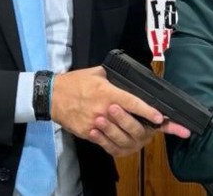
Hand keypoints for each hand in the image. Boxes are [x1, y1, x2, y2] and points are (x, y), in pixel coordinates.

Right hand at [50, 67, 190, 156]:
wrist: (52, 96)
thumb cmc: (75, 82)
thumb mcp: (97, 73)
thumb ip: (115, 77)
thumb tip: (130, 78)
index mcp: (107, 93)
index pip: (133, 103)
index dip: (148, 111)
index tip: (161, 117)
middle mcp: (103, 110)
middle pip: (129, 123)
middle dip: (145, 127)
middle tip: (160, 127)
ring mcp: (95, 123)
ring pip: (119, 134)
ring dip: (133, 135)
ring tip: (144, 135)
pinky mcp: (88, 133)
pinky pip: (106, 140)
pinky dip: (116, 139)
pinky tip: (124, 138)